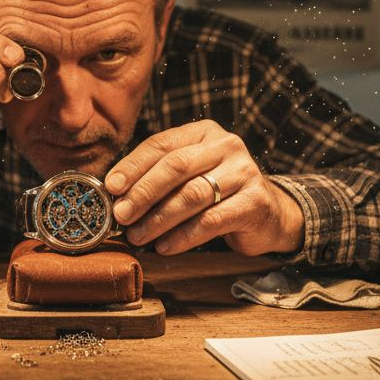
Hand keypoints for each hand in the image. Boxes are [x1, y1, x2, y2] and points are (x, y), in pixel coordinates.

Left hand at [104, 120, 304, 256]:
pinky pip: (211, 220)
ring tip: (138, 236)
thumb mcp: (190, 175)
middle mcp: (226, 146)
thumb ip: (158, 177)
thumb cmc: (217, 193)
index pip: (162, 143)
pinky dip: (183, 236)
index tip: (111, 187)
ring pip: (192, 195)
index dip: (133, 165)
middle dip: (143, 193)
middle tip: (121, 214)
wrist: (267, 213)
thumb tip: (114, 194)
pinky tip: (164, 246)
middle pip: (176, 167)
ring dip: (158, 219)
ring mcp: (244, 172)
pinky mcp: (255, 202)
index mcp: (204, 133)